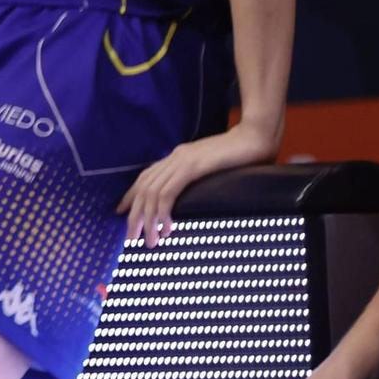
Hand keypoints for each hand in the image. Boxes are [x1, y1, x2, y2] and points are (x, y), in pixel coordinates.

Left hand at [120, 118, 280, 245]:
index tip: (123, 213)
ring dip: (148, 220)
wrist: (256, 136)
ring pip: (153, 193)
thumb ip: (201, 177)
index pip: (146, 177)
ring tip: (149, 241)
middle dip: (135, 214)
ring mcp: (181, 160)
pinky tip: (166, 228)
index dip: (132, 195)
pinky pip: (168, 192)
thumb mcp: (215, 168)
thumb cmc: (243, 155)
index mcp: (178, 157)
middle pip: (144, 188)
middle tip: (131, 237)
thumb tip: (196, 196)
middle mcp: (174, 157)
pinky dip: (163, 212)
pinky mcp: (192, 166)